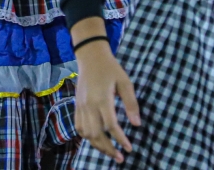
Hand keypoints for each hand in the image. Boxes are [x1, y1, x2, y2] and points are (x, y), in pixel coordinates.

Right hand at [74, 41, 140, 162]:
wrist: (90, 57)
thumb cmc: (111, 68)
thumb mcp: (125, 82)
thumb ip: (131, 104)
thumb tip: (137, 124)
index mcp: (102, 99)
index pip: (111, 126)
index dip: (120, 139)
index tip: (129, 148)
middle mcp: (89, 105)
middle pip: (97, 134)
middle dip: (108, 149)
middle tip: (120, 157)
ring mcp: (81, 106)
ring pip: (86, 134)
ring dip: (98, 146)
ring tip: (110, 152)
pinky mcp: (77, 105)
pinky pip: (79, 127)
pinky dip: (87, 137)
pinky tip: (96, 141)